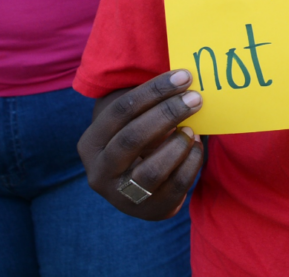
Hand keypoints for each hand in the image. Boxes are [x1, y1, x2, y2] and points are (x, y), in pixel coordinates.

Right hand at [78, 71, 203, 220]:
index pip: (121, 110)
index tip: (183, 77)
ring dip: (178, 144)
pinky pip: (176, 185)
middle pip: (133, 137)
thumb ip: (145, 102)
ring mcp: (123, 196)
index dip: (154, 91)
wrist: (141, 191)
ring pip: (153, 169)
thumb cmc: (138, 141)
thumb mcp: (129, 122)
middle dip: (167, 113)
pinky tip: (197, 146)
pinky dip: (191, 162)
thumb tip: (180, 76)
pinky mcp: (150, 211)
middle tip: (195, 98)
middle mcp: (100, 172)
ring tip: (193, 129)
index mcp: (91, 143)